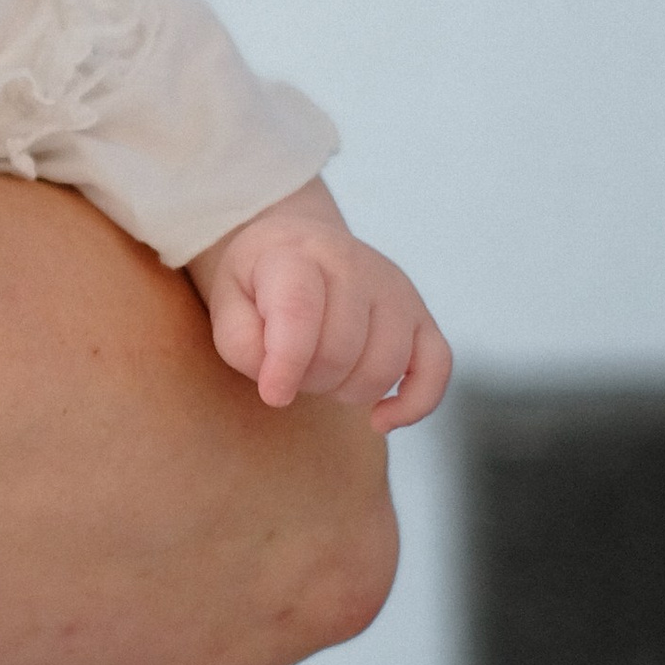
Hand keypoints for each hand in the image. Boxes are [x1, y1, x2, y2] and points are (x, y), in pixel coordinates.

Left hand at [188, 183, 450, 433]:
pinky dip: (413, 405)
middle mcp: (355, 264)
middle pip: (342, 350)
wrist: (298, 245)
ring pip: (385, 367)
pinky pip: (437, 369)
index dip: (286, 364)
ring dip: (348, 391)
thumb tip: (279, 383)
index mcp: (297, 255)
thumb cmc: (258, 284)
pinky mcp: (422, 317)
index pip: (300, 313)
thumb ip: (242, 343)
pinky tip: (379, 419)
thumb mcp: (227, 303)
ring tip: (322, 375)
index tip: (273, 394)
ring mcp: (396, 290)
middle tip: (290, 370)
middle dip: (309, 379)